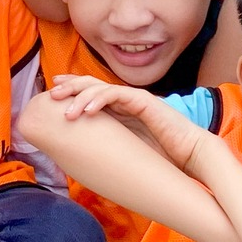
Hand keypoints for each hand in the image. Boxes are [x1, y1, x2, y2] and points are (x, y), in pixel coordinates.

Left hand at [44, 74, 209, 170]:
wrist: (190, 156)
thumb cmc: (160, 157)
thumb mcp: (124, 149)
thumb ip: (106, 145)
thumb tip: (78, 155)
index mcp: (118, 110)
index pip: (90, 93)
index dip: (70, 90)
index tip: (50, 93)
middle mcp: (124, 100)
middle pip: (91, 85)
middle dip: (69, 87)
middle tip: (51, 94)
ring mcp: (133, 98)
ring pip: (100, 87)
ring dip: (80, 96)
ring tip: (66, 111)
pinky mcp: (144, 101)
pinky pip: (117, 94)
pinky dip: (99, 99)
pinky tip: (87, 110)